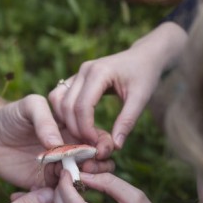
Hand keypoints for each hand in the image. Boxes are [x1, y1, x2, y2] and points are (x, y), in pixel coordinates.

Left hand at [0, 93, 114, 189]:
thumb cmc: (11, 115)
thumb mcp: (29, 106)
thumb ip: (45, 118)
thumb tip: (57, 143)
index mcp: (74, 130)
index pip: (99, 140)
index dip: (103, 146)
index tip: (97, 151)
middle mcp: (71, 152)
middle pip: (97, 165)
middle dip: (97, 168)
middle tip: (84, 168)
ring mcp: (59, 170)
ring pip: (80, 183)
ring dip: (76, 184)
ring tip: (62, 179)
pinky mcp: (43, 186)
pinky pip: (57, 195)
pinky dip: (56, 195)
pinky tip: (44, 188)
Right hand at [48, 22, 187, 148]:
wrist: (144, 57)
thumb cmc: (144, 75)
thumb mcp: (141, 98)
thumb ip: (127, 121)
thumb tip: (115, 146)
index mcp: (99, 72)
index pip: (82, 106)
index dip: (86, 129)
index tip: (96, 144)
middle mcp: (83, 71)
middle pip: (67, 106)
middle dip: (76, 129)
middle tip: (90, 146)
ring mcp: (77, 73)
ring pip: (58, 101)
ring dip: (66, 122)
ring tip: (84, 138)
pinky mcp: (76, 79)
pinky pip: (60, 97)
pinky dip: (63, 114)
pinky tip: (77, 127)